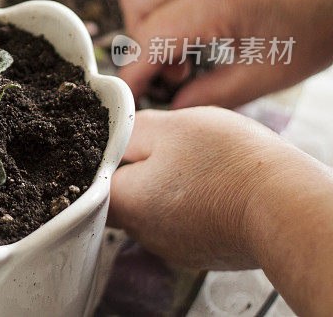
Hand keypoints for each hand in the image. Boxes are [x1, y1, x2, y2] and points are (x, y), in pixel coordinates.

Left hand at [110, 107, 332, 315]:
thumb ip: (130, 129)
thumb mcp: (170, 126)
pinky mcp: (200, 251)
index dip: (102, 156)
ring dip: (165, 185)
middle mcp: (142, 233)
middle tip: (163, 146)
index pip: (90, 181)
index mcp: (124, 202)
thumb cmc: (228, 164)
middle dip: (137, 168)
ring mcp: (172, 246)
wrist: (286, 205)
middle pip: (121, 195)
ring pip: (154, 208)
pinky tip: (212, 184)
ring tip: (194, 163)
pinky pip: (182, 221)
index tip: (119, 141)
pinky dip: (190, 202)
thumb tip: (114, 131)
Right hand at [118, 0, 332, 107]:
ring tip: (191, 42)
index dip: (135, 69)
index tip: (131, 91)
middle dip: (139, 38)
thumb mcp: (269, 74)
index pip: (149, 36)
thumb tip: (173, 106)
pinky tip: (210, 14)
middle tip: (170, 67)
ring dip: (156, 15)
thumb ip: (210, 95)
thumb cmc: (324, 24)